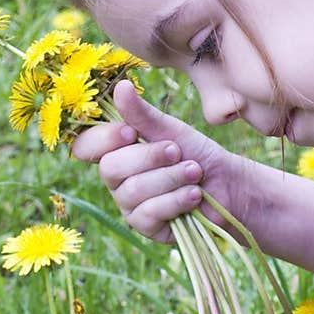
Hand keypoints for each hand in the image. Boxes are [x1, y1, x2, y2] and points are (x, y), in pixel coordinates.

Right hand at [71, 80, 254, 244]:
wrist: (228, 184)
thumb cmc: (196, 153)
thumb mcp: (171, 130)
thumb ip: (143, 114)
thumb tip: (120, 86)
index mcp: (116, 151)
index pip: (86, 146)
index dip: (103, 139)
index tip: (130, 132)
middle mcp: (117, 179)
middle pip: (111, 168)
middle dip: (150, 157)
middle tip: (178, 151)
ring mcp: (129, 205)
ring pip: (133, 191)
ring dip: (170, 178)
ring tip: (194, 171)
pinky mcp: (146, 227)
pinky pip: (149, 213)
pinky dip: (176, 200)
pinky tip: (194, 195)